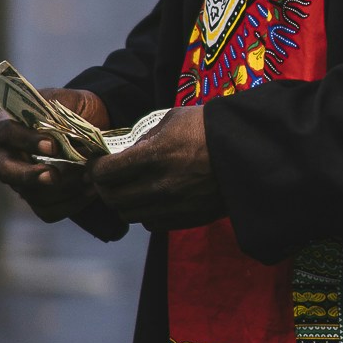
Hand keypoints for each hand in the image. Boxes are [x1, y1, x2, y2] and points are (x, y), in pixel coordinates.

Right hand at [0, 87, 129, 240]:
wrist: (96, 129)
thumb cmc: (76, 110)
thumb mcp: (71, 100)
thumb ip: (61, 111)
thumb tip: (59, 132)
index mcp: (9, 123)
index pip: (6, 132)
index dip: (26, 141)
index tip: (52, 145)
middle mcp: (8, 154)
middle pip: (5, 171)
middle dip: (30, 176)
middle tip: (54, 176)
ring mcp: (20, 180)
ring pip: (30, 194)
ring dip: (61, 189)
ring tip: (88, 178)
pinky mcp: (37, 199)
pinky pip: (48, 210)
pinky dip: (71, 204)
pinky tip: (91, 191)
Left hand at [89, 101, 224, 232]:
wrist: (246, 154)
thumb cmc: (209, 129)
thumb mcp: (172, 120)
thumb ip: (146, 137)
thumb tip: (128, 151)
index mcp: (153, 156)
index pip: (105, 172)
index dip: (96, 169)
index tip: (96, 164)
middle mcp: (158, 185)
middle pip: (112, 198)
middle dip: (104, 187)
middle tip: (107, 178)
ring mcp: (171, 206)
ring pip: (129, 214)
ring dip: (124, 202)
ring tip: (130, 189)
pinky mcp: (184, 219)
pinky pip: (151, 222)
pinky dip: (145, 213)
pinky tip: (153, 199)